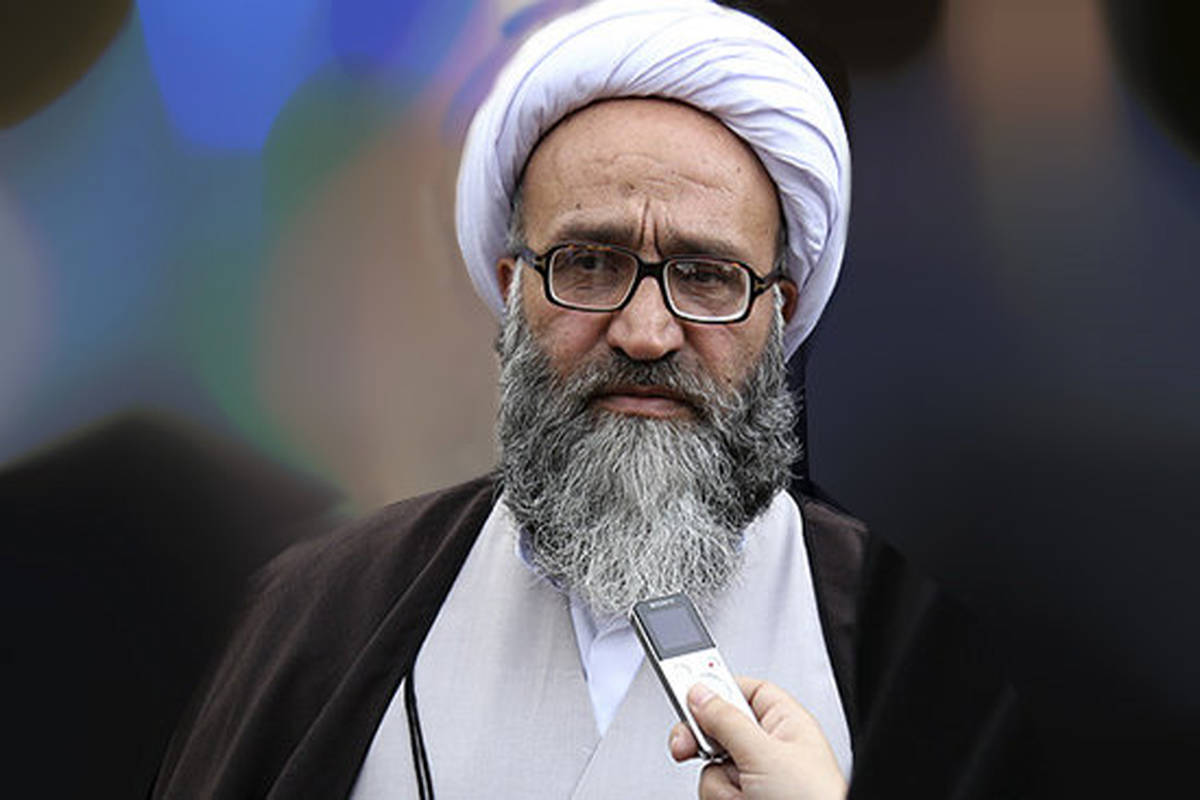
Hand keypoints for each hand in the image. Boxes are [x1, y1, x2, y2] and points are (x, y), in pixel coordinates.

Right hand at [668, 677, 846, 799]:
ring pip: (712, 768)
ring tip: (748, 795)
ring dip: (722, 786)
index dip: (716, 689)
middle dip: (707, 746)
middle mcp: (771, 748)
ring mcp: (758, 779)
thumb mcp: (764, 754)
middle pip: (718, 730)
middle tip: (691, 747)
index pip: (743, 689)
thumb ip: (726, 719)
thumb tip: (698, 691)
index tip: (687, 690)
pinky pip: (716, 794)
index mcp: (785, 722)